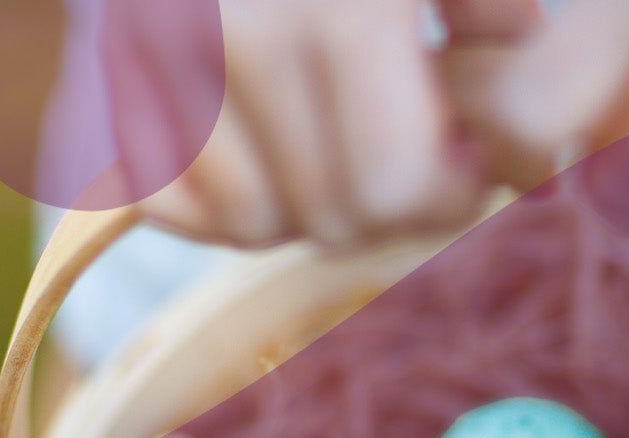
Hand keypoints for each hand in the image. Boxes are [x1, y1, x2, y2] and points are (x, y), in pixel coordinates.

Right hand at [105, 0, 542, 249]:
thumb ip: (493, 13)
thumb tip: (522, 127)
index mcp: (343, 7)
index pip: (397, 185)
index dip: (446, 194)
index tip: (462, 160)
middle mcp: (238, 32)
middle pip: (333, 218)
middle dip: (384, 204)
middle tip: (403, 150)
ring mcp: (157, 54)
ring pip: (253, 224)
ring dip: (304, 202)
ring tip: (330, 134)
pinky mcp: (106, 70)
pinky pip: (171, 201)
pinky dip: (217, 191)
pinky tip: (258, 139)